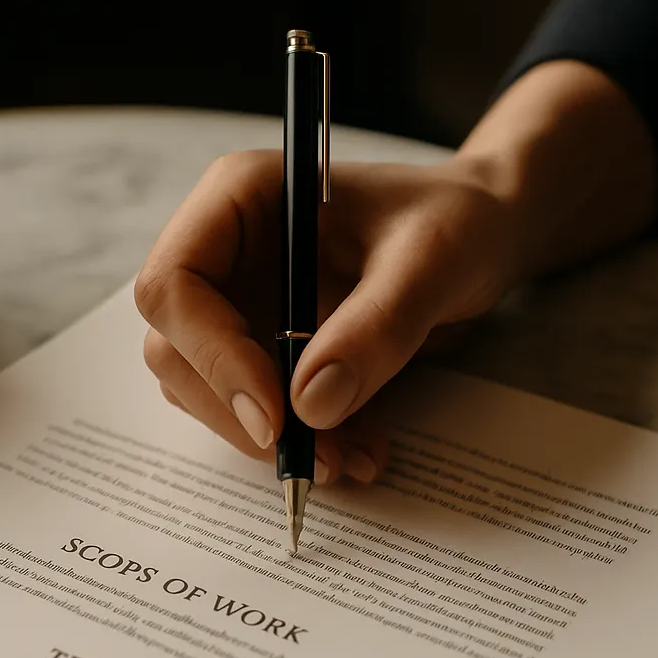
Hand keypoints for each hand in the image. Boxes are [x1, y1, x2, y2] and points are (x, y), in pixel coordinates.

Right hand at [134, 150, 531, 483]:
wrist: (483, 235)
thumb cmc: (457, 219)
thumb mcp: (434, 261)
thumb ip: (377, 326)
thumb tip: (311, 405)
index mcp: (239, 198)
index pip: (174, 284)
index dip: (212, 355)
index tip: (276, 416)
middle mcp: (222, 250)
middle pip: (176, 348)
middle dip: (242, 414)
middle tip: (319, 458)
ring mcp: (236, 302)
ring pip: (206, 390)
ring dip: (270, 439)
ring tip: (352, 457)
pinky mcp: (261, 347)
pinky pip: (252, 408)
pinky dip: (298, 441)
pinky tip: (356, 448)